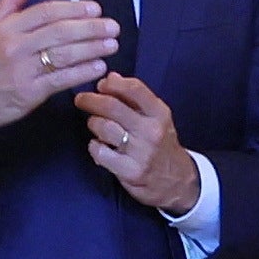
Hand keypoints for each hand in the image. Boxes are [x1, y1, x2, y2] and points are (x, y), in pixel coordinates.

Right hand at [0, 0, 120, 137]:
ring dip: (92, 49)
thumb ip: (11, 1)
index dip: (73, 9)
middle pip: (59, 32)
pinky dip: (82, 73)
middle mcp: (15, 46)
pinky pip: (60, 80)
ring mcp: (22, 70)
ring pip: (63, 56)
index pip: (46, 12)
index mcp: (7, 27)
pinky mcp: (28, 93)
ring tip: (112, 44)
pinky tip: (98, 67)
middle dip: (90, 28)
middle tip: (112, 26)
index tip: (95, 8)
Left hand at [76, 72, 198, 218]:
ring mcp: (141, 152)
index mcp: (159, 113)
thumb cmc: (161, 143)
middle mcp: (151, 131)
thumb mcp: (157, 117)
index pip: (134, 88)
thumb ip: (135, 98)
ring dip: (93, 123)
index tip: (101, 84)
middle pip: (112, 107)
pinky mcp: (130, 172)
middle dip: (91, 100)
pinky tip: (98, 146)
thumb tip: (110, 77)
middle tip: (81, 99)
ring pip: (103, 128)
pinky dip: (94, 147)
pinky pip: (100, 152)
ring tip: (95, 124)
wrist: (178, 181)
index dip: (112, 83)